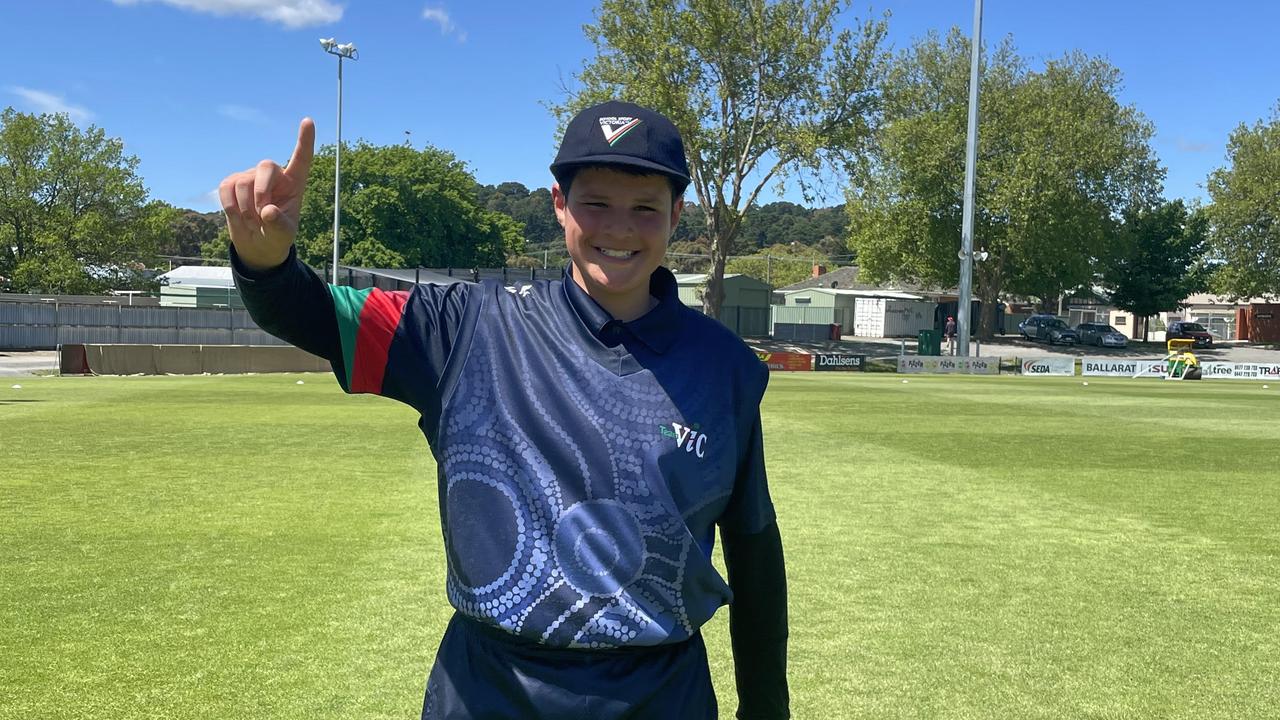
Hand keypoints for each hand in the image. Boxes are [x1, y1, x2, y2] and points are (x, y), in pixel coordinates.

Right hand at [218, 118, 314, 270]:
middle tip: (261, 217)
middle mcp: (273, 175)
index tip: (308, 121)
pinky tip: (238, 217)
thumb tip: (268, 212)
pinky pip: (225, 189)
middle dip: (261, 192)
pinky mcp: (231, 182)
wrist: (256, 244)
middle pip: (265, 166)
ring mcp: (250, 176)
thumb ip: (278, 225)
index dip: (305, 140)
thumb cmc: (276, 236)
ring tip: (252, 223)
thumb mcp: (283, 236)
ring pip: (242, 183)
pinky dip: (230, 207)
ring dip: (245, 209)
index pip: (302, 158)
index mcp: (294, 183)